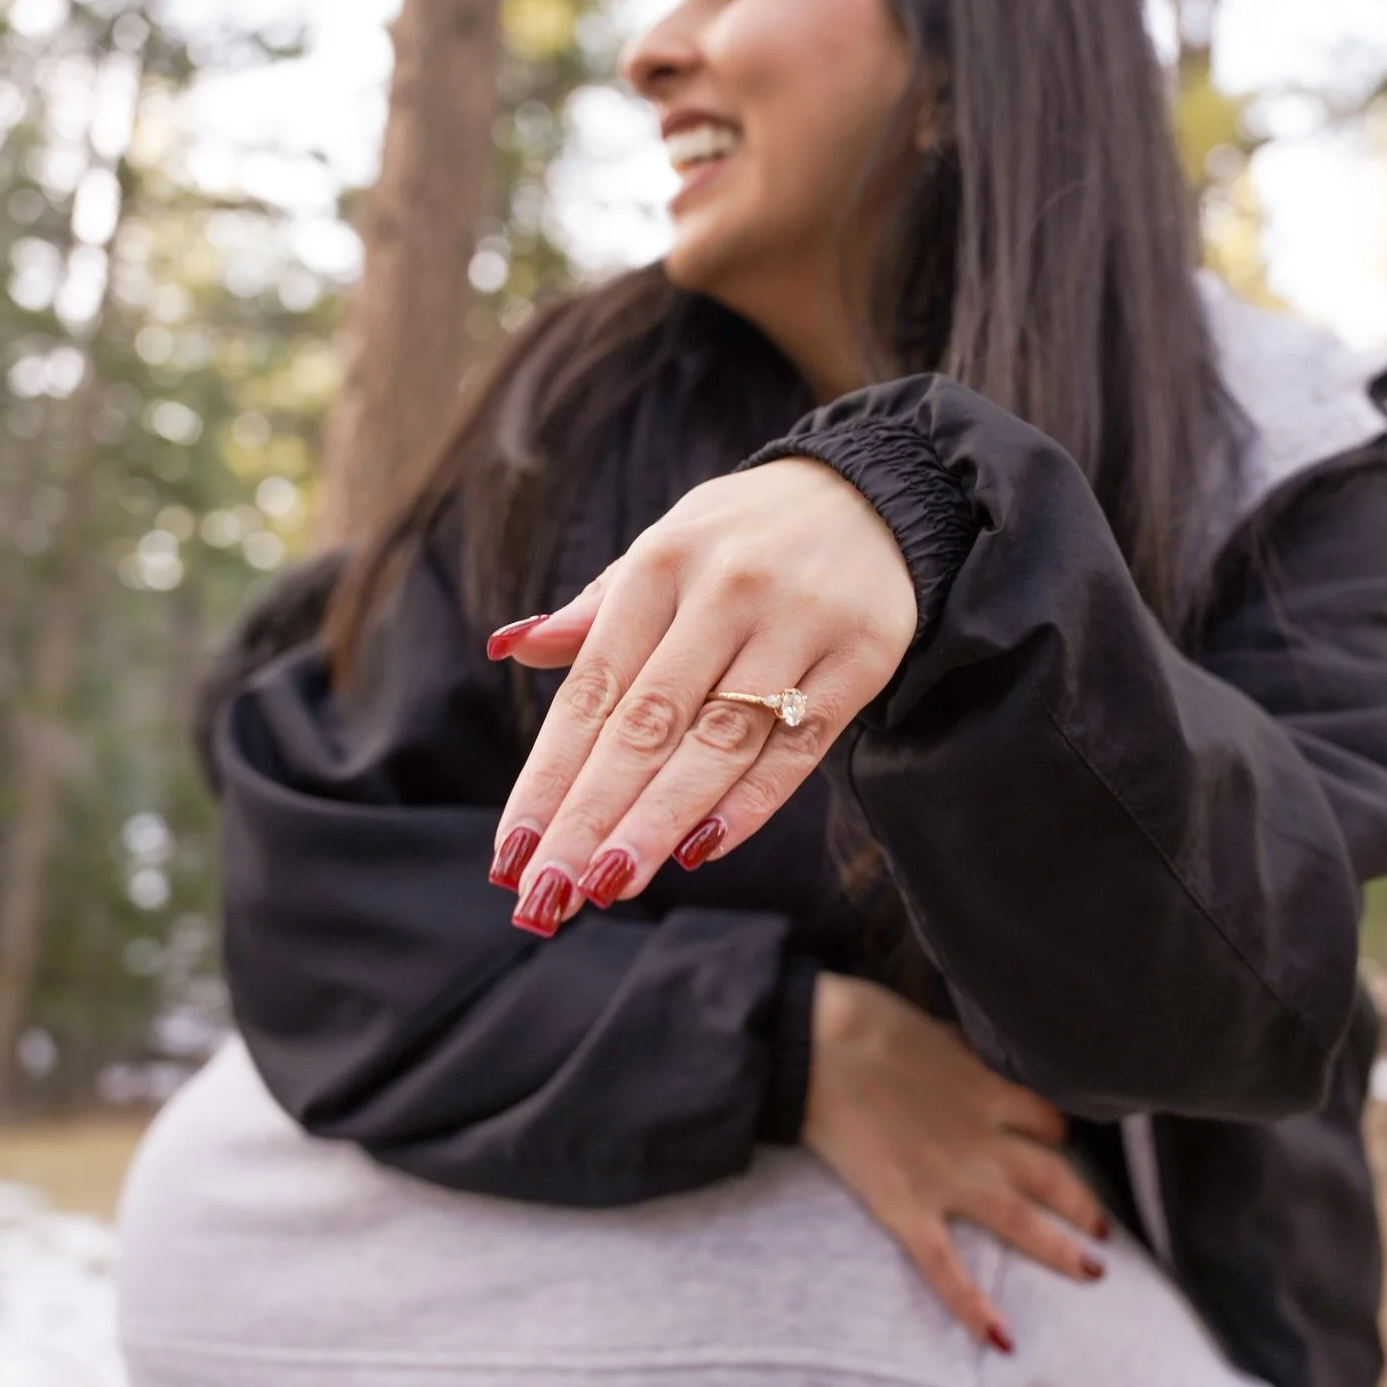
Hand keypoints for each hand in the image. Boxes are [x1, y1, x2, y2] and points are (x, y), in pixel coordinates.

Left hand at [484, 456, 916, 932]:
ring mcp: (797, 625)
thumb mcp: (664, 548)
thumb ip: (594, 612)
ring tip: (608, 886)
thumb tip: (509, 649)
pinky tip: (698, 850)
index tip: (512, 853)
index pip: (592, 691)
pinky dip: (749, 803)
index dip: (549, 777)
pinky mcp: (862, 657)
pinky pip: (798, 746)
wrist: (877, 490)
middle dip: (590, 819)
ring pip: (718, 744)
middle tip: (546, 896)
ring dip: (658, 823)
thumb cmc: (744, 536)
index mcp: (660, 564)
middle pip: (646, 726)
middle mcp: (724, 593)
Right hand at [801, 972, 1109, 1354]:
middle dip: (1082, 1203)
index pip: (1046, 1120)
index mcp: (989, 1090)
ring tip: (1094, 1271)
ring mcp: (950, 1180)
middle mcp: (984, 1140)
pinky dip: (974, 1306)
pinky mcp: (908, 1210)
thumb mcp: (934, 1029)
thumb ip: (960, 1055)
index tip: (1061, 1148)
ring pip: (1022, 1223)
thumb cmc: (867, 1022)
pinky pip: (947, 1269)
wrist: (819, 1045)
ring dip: (1062, 1248)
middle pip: (1052, 1176)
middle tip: (1106, 1229)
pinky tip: (1003, 1339)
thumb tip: (968, 1057)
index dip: (1057, 1135)